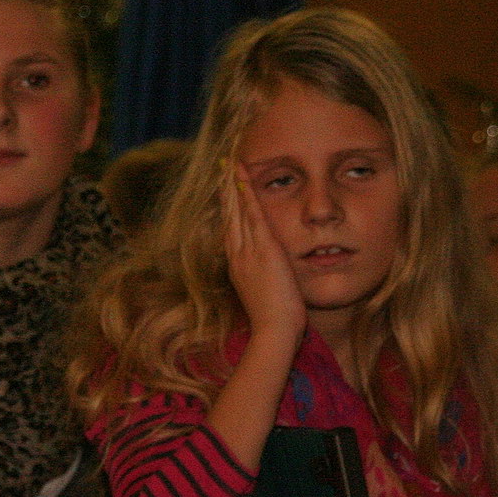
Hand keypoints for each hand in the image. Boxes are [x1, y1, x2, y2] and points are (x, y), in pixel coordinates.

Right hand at [223, 167, 304, 342]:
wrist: (273, 331)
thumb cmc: (273, 320)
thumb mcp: (263, 294)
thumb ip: (261, 277)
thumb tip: (265, 271)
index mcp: (237, 264)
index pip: (231, 227)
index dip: (228, 206)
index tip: (226, 189)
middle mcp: (237, 254)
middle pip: (229, 215)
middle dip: (227, 190)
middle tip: (224, 167)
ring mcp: (247, 251)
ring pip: (238, 211)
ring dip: (234, 186)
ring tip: (231, 165)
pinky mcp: (263, 250)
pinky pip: (253, 216)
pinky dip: (247, 196)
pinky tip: (244, 179)